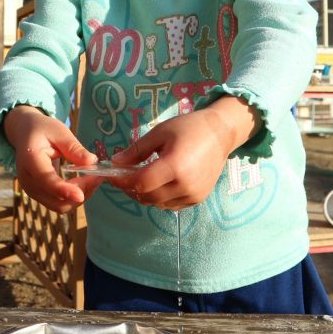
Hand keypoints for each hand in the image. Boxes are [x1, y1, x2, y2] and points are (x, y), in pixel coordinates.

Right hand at [2, 105, 101, 212]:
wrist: (25, 134)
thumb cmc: (42, 130)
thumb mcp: (59, 132)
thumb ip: (74, 148)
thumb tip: (92, 163)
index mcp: (30, 160)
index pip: (46, 180)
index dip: (64, 190)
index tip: (81, 194)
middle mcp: (28, 180)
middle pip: (56, 201)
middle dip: (80, 192)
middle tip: (98, 176)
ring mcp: (32, 190)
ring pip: (60, 206)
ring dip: (80, 196)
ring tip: (93, 178)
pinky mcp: (38, 195)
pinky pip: (59, 203)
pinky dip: (74, 196)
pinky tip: (83, 182)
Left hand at [109, 97, 257, 210]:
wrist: (220, 134)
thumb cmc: (188, 128)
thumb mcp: (159, 133)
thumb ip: (137, 150)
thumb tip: (116, 162)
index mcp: (174, 166)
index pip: (141, 183)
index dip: (122, 181)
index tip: (112, 175)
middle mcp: (185, 185)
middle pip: (148, 197)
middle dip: (131, 189)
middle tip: (123, 177)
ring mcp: (193, 195)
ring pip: (158, 204)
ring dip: (145, 195)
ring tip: (140, 178)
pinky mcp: (198, 199)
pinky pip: (171, 205)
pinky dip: (159, 198)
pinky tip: (157, 183)